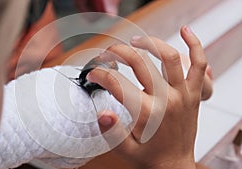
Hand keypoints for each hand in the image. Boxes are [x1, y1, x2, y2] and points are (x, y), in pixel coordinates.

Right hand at [87, 26, 206, 168]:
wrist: (174, 166)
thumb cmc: (149, 158)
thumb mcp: (124, 150)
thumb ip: (111, 131)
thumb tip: (102, 112)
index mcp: (147, 113)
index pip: (117, 83)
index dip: (100, 74)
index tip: (93, 74)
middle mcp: (167, 100)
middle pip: (140, 63)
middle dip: (118, 53)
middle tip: (107, 53)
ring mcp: (183, 94)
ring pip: (169, 57)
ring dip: (150, 43)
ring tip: (135, 41)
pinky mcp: (193, 94)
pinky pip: (199, 65)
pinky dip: (194, 46)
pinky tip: (185, 32)